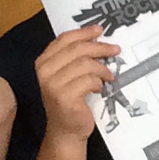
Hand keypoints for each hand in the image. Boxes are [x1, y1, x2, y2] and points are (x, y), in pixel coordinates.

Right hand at [36, 26, 119, 140]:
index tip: (99, 30)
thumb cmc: (69, 100)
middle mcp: (45, 71)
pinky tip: (99, 89)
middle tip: (115, 49)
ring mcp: (54, 84)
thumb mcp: (67, 74)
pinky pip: (90, 81)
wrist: (65, 130)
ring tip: (108, 76)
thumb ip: (74, 56)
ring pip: (86, 64)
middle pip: (78, 49)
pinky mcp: (65, 97)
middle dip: (100, 47)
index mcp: (43, 61)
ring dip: (102, 69)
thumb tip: (96, 36)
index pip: (65, 39)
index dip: (84, 32)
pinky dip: (99, 83)